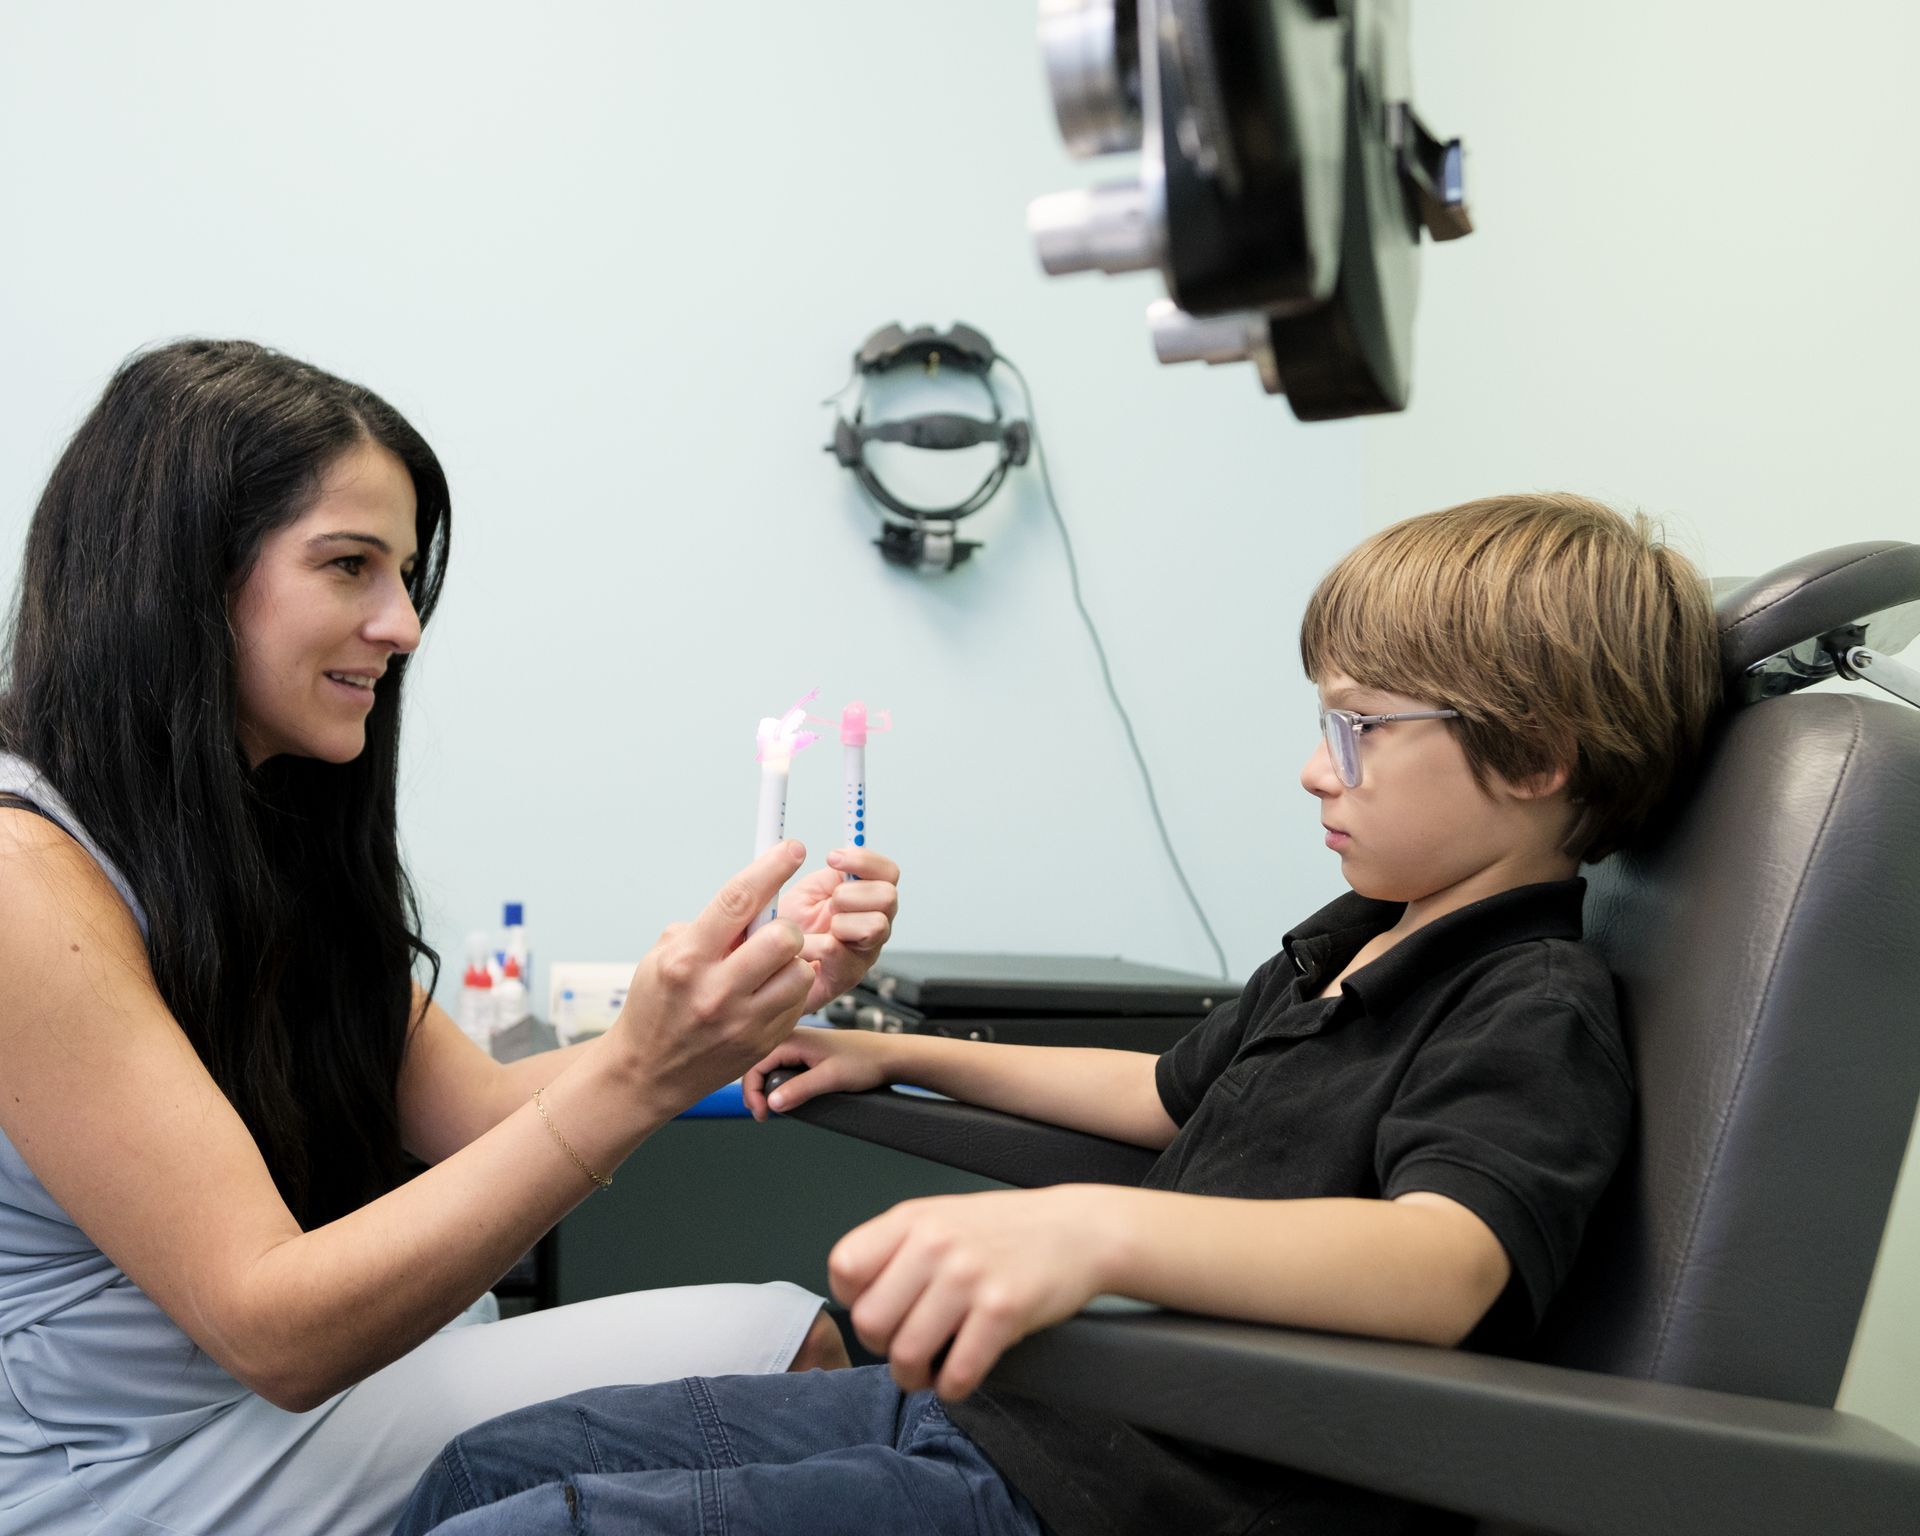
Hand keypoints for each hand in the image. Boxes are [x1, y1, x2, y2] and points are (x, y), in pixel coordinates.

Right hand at [610, 842, 816, 1116]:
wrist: (646, 1073)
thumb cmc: (655, 1006)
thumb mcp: (663, 956)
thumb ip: (707, 928)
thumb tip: (752, 901)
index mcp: (686, 959)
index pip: (738, 900)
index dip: (771, 867)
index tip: (792, 848)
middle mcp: (716, 991)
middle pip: (783, 937)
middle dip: (785, 927)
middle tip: (772, 933)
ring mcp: (742, 1022)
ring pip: (800, 971)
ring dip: (791, 962)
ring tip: (767, 969)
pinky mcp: (761, 1043)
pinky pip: (798, 1002)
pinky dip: (789, 990)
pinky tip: (765, 995)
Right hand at [742, 1023, 894, 1120]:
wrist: (888, 1056)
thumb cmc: (864, 1061)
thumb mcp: (830, 1078)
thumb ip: (799, 1090)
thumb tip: (771, 1103)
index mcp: (793, 1039)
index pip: (756, 1064)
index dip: (752, 1092)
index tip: (762, 1114)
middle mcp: (793, 1038)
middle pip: (760, 1065)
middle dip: (756, 1091)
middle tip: (763, 1116)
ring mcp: (800, 1045)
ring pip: (771, 1066)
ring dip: (767, 1087)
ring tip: (770, 1108)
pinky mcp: (808, 1052)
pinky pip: (784, 1066)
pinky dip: (779, 1082)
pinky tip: (784, 1096)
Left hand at [777, 847, 899, 1009]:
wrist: (768, 962)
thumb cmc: (791, 927)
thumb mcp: (810, 891)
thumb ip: (832, 873)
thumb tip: (841, 853)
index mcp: (867, 897)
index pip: (888, 872)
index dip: (864, 860)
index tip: (832, 857)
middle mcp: (875, 922)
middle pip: (888, 897)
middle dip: (851, 894)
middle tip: (829, 904)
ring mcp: (866, 951)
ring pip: (876, 925)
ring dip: (840, 922)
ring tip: (819, 929)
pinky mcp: (849, 975)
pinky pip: (837, 950)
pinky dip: (811, 944)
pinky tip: (802, 946)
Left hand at [828, 1187, 1115, 1400]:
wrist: (1077, 1229)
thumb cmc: (1006, 1230)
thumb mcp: (942, 1218)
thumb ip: (897, 1249)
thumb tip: (858, 1301)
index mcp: (912, 1219)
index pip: (844, 1268)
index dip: (854, 1300)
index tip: (880, 1310)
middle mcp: (935, 1243)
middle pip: (868, 1321)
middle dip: (883, 1348)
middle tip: (907, 1346)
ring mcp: (968, 1276)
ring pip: (906, 1354)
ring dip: (914, 1377)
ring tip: (931, 1369)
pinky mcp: (1003, 1309)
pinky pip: (957, 1372)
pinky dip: (953, 1387)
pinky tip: (962, 1376)